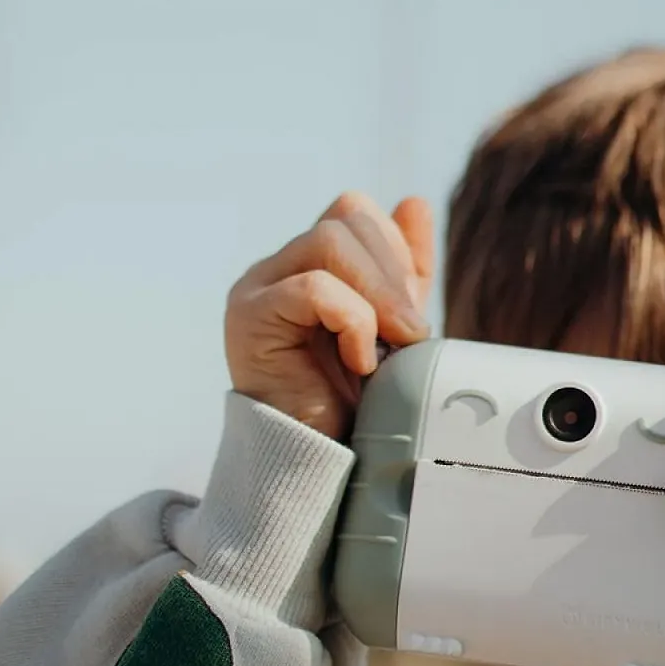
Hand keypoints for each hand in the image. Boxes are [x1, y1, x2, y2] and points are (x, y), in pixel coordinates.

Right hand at [225, 192, 434, 440]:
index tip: (410, 314)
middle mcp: (278, 268)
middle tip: (409, 336)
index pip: (354, 212)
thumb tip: (415, 203)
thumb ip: (404, 271)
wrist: (327, 462)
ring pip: (329, 242)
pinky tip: (358, 362)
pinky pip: (313, 288)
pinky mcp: (249, 315)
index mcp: (310, 265)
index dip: (395, 252)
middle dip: (391, 275)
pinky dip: (351, 322)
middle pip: (344, 218)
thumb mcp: (395, 329)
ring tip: (387, 348)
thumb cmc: (356, 404)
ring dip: (376, 297)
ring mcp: (259, 287)